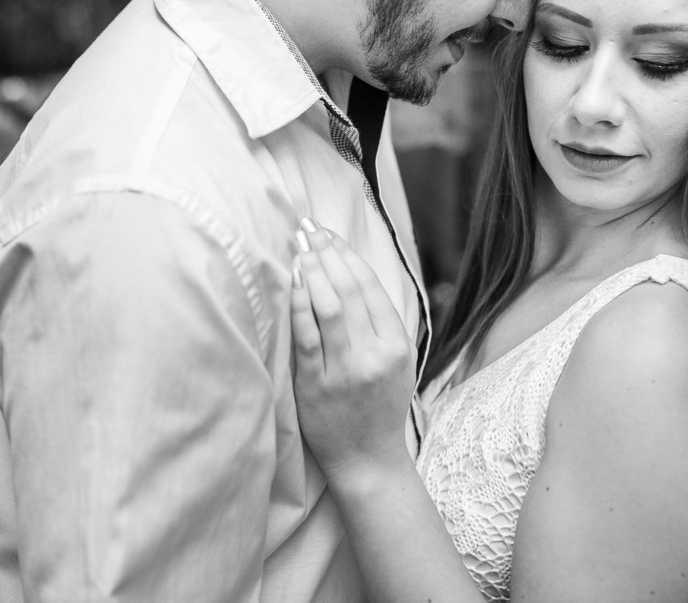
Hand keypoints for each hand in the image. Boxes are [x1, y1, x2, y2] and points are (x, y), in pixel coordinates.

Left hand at [290, 218, 416, 486]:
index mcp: (397, 345)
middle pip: (350, 289)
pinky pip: (307, 337)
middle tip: (307, 228)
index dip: (346, 253)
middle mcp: (375, 354)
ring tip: (298, 247)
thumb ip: (379, 322)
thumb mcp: (395, 362)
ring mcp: (347, 370)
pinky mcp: (319, 385)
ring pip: (330, 307)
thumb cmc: (377, 405)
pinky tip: (290, 284)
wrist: (367, 458)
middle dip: (326, 252)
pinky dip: (298, 305)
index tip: (328, 233)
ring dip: (311, 272)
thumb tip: (351, 270)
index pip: (370, 286)